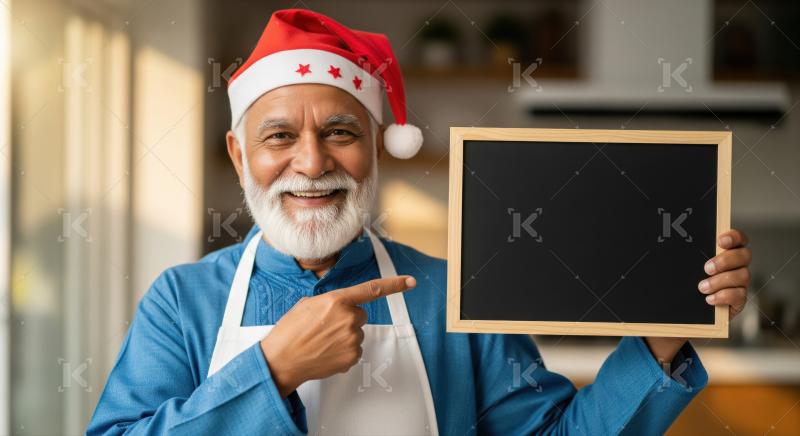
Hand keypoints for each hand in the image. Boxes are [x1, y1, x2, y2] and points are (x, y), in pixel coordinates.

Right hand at [260, 275, 416, 397]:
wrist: (282, 360)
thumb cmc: (290, 331)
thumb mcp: (308, 305)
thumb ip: (330, 302)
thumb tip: (340, 308)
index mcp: (337, 300)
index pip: (372, 289)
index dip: (394, 285)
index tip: (410, 282)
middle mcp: (348, 318)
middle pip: (360, 315)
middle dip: (347, 319)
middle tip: (326, 328)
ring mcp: (352, 339)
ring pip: (357, 333)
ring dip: (344, 336)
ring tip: (322, 342)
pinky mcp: (352, 356)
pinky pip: (354, 350)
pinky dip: (343, 352)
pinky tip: (326, 352)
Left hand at [645, 229, 751, 364]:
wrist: (684, 312)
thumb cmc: (682, 283)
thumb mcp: (681, 267)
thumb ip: (682, 255)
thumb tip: (663, 239)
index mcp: (724, 252)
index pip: (739, 239)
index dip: (734, 237)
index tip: (720, 240)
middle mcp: (736, 266)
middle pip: (744, 255)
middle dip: (725, 261)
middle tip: (706, 268)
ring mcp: (739, 283)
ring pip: (743, 275)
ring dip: (720, 281)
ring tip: (701, 287)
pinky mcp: (738, 300)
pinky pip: (740, 296)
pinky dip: (723, 296)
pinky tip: (709, 300)